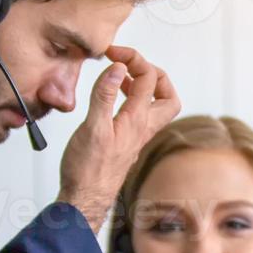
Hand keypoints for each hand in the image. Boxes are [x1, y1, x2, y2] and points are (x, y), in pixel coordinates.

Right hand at [57, 45, 181, 232]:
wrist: (85, 199)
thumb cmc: (87, 169)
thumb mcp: (93, 128)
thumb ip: (104, 96)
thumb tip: (119, 69)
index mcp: (137, 120)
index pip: (149, 78)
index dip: (134, 58)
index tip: (112, 53)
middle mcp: (142, 128)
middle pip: (167, 95)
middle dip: (153, 73)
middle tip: (131, 64)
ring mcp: (136, 137)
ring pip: (155, 107)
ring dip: (143, 87)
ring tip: (122, 76)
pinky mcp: (127, 144)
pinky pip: (139, 116)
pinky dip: (132, 101)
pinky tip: (114, 100)